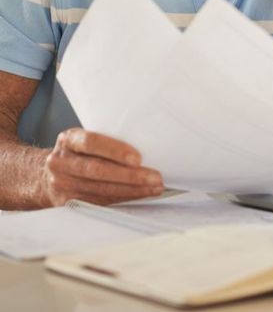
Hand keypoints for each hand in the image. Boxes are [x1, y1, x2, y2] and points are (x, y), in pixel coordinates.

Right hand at [42, 128, 163, 205]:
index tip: (138, 158)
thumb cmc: (78, 153)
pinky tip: (140, 195)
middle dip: (130, 176)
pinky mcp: (67, 203)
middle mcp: (61, 162)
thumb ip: (106, 140)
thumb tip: (148, 144)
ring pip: (101, 190)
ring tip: (154, 188)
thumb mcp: (84, 139)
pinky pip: (99, 202)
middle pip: (98, 170)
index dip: (115, 151)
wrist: (46, 175)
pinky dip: (123, 199)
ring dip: (132, 190)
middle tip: (155, 177)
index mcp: (68, 140)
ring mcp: (62, 184)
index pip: (91, 142)